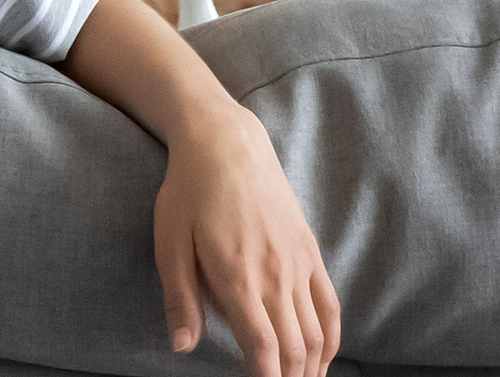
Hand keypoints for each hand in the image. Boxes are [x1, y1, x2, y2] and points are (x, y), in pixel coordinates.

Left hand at [155, 107, 340, 376]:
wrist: (227, 145)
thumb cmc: (188, 192)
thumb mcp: (169, 243)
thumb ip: (179, 299)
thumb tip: (181, 347)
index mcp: (238, 277)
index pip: (264, 349)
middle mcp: (276, 275)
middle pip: (295, 349)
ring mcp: (299, 264)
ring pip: (317, 333)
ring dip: (311, 367)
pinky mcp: (310, 252)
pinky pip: (330, 305)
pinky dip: (331, 338)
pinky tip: (323, 356)